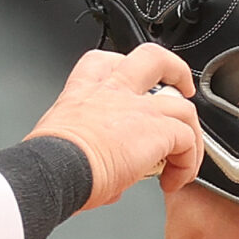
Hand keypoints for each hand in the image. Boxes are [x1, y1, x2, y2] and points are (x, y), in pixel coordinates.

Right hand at [29, 44, 201, 209]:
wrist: (53, 171)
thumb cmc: (46, 163)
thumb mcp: (57, 146)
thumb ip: (88, 156)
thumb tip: (107, 180)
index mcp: (83, 92)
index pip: (104, 61)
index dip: (123, 67)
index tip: (133, 85)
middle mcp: (113, 92)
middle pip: (153, 58)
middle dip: (175, 70)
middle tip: (182, 88)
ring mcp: (139, 108)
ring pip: (183, 105)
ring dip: (191, 131)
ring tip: (188, 152)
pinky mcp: (157, 131)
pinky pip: (188, 141)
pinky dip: (188, 163)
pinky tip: (175, 180)